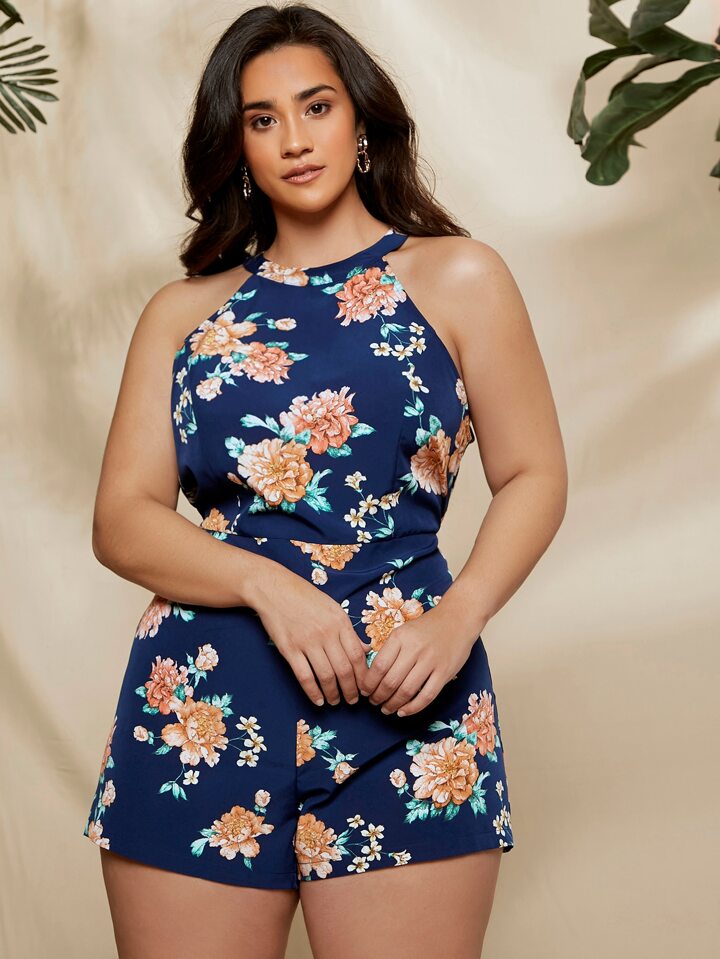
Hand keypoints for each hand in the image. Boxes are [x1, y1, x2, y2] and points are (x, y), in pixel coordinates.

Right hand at [253, 563, 371, 706]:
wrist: (274, 589)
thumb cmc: (306, 598)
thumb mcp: (333, 608)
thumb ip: (349, 630)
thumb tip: (367, 648)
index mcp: (340, 622)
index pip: (357, 655)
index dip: (363, 676)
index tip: (365, 687)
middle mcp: (326, 633)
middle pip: (344, 669)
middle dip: (351, 690)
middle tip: (352, 701)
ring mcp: (307, 642)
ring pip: (326, 676)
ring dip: (333, 693)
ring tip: (336, 701)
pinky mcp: (289, 649)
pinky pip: (304, 676)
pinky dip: (313, 692)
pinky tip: (318, 700)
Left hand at [362, 607, 476, 716]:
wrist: (457, 619)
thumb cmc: (427, 627)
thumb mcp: (404, 631)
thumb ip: (390, 650)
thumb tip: (372, 675)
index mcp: (400, 637)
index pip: (379, 666)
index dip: (369, 683)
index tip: (364, 691)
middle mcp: (414, 649)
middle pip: (390, 681)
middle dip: (378, 697)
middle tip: (374, 702)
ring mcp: (431, 661)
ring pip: (406, 691)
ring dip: (393, 704)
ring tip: (386, 709)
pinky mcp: (445, 672)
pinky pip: (426, 696)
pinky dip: (413, 708)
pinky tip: (403, 711)